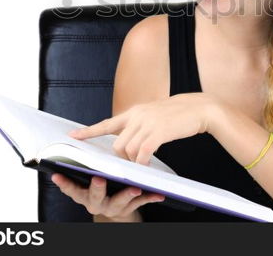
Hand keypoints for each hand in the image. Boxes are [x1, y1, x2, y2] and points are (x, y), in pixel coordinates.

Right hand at [50, 173, 164, 220]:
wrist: (118, 207)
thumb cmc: (103, 185)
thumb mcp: (92, 177)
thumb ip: (86, 165)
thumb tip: (71, 140)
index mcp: (84, 194)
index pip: (72, 189)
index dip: (64, 183)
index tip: (57, 175)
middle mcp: (96, 202)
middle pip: (95, 196)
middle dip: (97, 188)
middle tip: (99, 179)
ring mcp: (113, 207)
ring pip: (119, 202)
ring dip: (126, 194)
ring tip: (134, 188)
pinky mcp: (129, 208)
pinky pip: (140, 204)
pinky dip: (149, 197)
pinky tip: (158, 194)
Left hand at [68, 93, 217, 165]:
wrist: (200, 107)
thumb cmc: (178, 114)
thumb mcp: (154, 114)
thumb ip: (140, 124)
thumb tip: (130, 140)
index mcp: (134, 111)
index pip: (106, 123)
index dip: (88, 131)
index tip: (72, 136)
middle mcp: (138, 116)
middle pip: (118, 144)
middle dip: (121, 158)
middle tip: (130, 164)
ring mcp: (148, 123)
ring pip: (129, 150)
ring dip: (133, 162)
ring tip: (142, 165)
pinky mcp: (159, 132)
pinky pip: (143, 153)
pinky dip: (143, 163)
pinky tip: (147, 166)